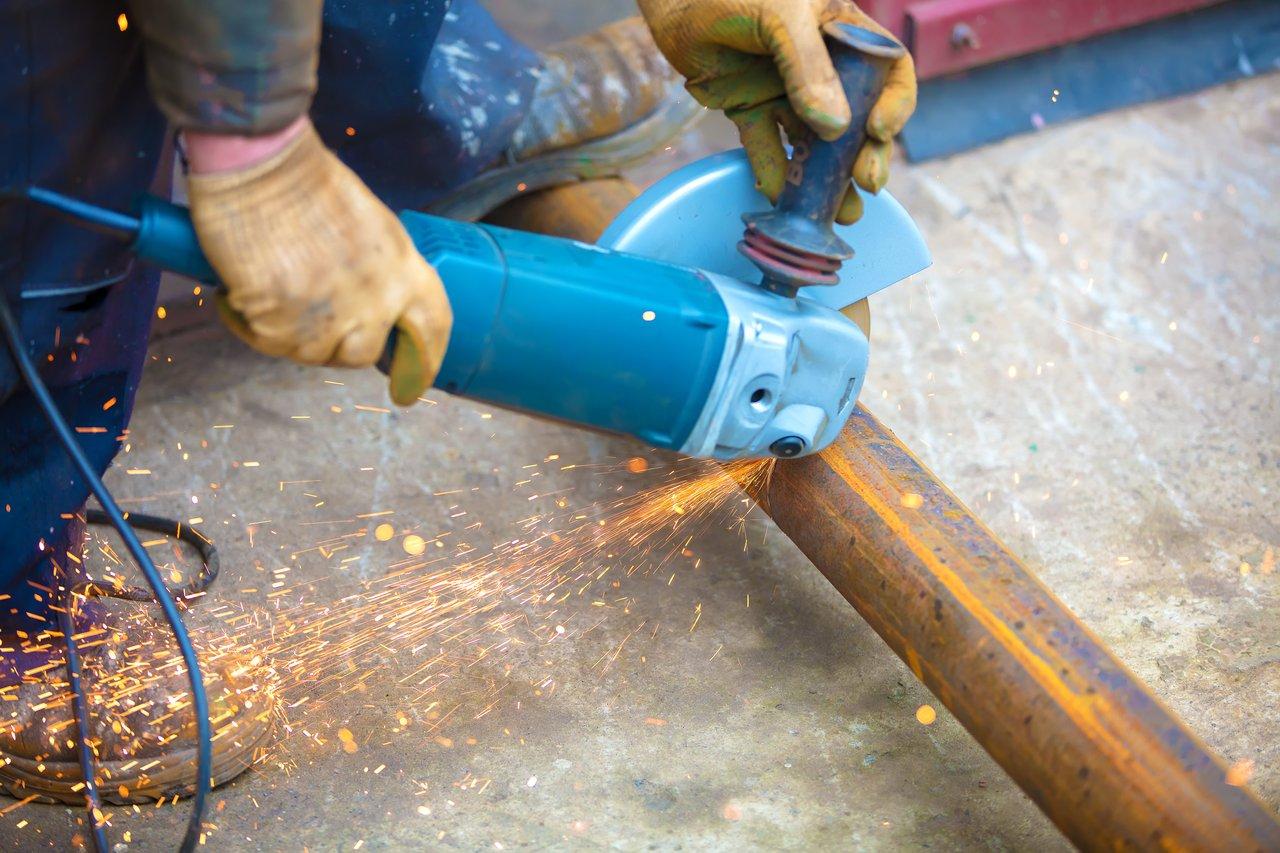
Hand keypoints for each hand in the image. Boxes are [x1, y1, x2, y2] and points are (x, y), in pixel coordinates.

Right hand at [185, 118, 451, 405]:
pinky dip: (249, 324)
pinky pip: (267, 344)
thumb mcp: (370, 224)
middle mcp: (376, 299)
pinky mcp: (281, 324)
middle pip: (364, 354)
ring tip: (272, 294)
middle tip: (311, 325)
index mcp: (404, 268)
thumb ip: (379, 269)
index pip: (432, 328)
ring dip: (292, 335)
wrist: (260, 163)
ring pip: (314, 355)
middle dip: (338, 346)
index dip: (423, 363)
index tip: (411, 385)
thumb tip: (369, 300)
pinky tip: (239, 292)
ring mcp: (330, 316)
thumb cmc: (307, 180)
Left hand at [638, 0, 915, 222]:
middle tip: (866, 184)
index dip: (894, 103)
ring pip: (815, 142)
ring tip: (836, 214)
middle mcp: (820, 66)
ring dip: (827, 179)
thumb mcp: (782, 16)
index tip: (878, 131)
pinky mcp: (750, 109)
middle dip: (863, 154)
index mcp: (842, 32)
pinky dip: (775, 175)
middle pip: (856, 118)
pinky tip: (782, 198)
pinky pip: (767, 148)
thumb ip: (808, 69)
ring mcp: (785, 91)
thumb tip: (836, 128)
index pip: (888, 71)